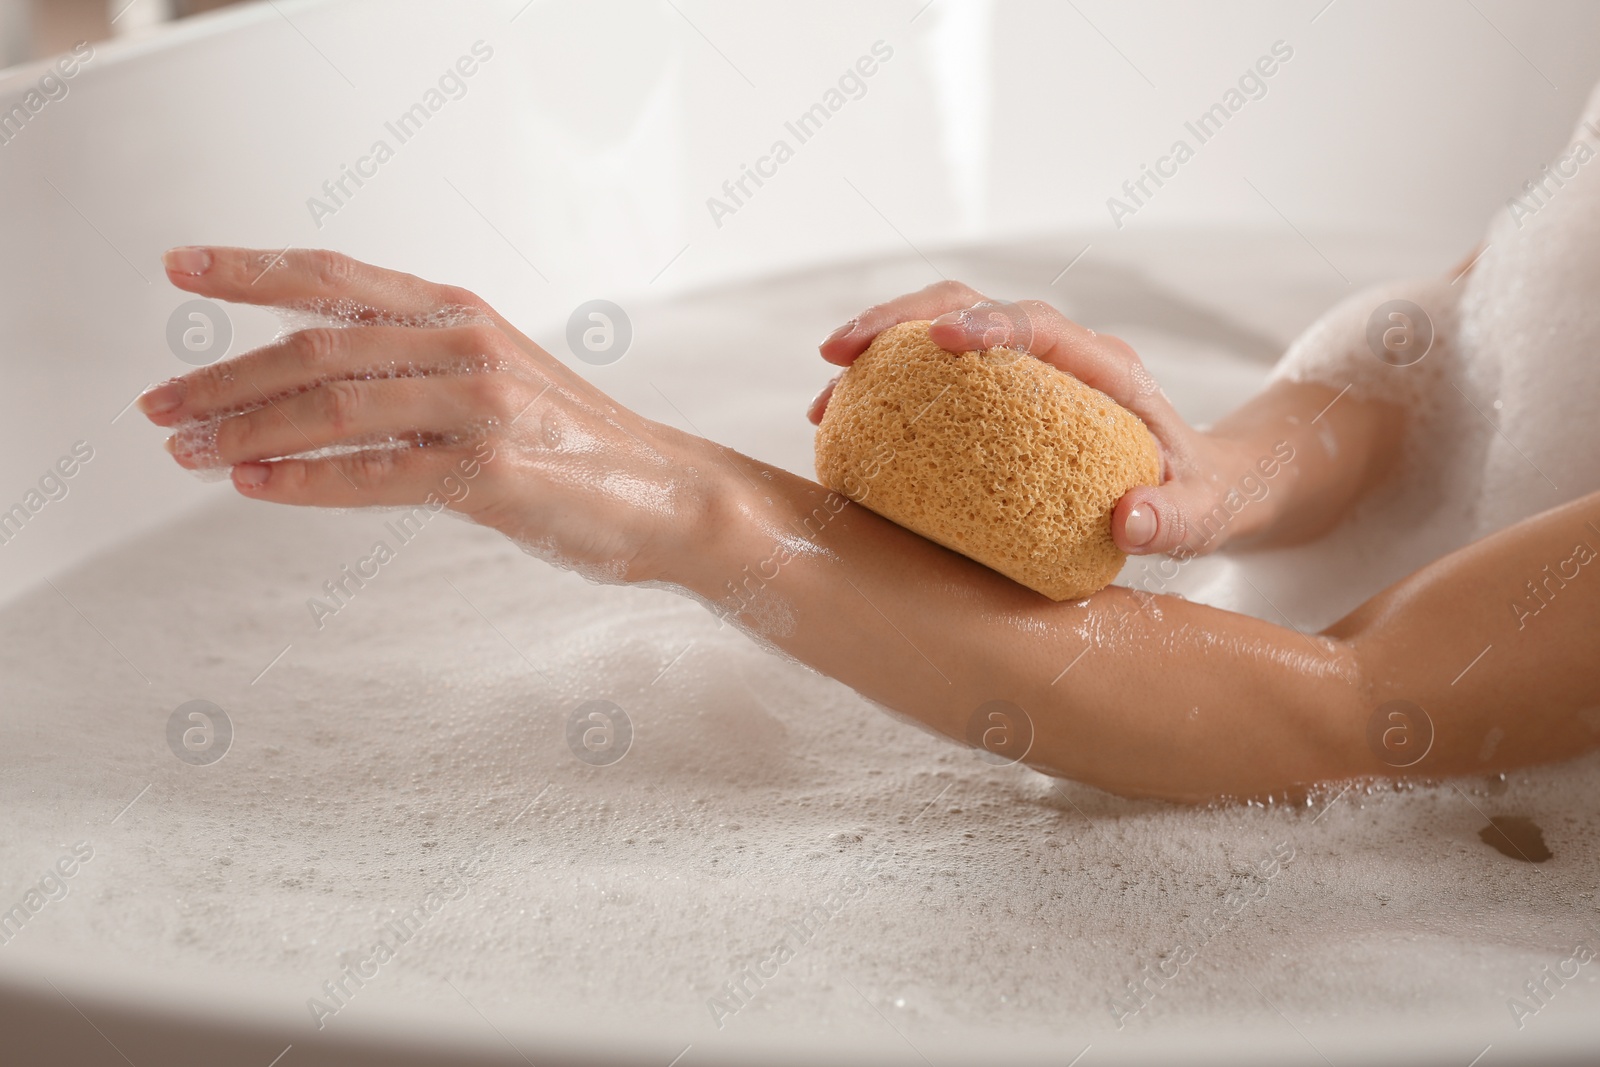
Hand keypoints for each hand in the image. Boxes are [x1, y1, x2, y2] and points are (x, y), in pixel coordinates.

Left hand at [140, 247, 711, 581]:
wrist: (668, 495)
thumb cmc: (575, 442)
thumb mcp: (495, 373)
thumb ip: (417, 360)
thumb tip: (314, 371)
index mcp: (461, 312)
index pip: (336, 278)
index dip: (250, 270)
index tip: (178, 270)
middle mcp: (467, 345)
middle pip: (315, 347)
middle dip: (222, 376)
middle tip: (158, 404)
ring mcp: (480, 407)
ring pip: (333, 408)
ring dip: (246, 429)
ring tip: (187, 452)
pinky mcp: (489, 472)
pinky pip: (373, 474)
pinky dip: (303, 480)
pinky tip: (253, 485)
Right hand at [811, 280, 1245, 556]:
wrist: (1200, 478)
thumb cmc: (1199, 495)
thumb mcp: (1202, 515)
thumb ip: (1175, 520)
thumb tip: (1130, 520)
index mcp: (1105, 366)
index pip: (1038, 323)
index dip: (987, 322)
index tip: (939, 339)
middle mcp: (1061, 349)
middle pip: (971, 303)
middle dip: (899, 319)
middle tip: (836, 358)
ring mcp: (1027, 362)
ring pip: (942, 325)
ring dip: (880, 347)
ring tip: (825, 398)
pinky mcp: (1002, 384)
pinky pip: (938, 369)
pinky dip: (889, 382)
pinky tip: (846, 420)